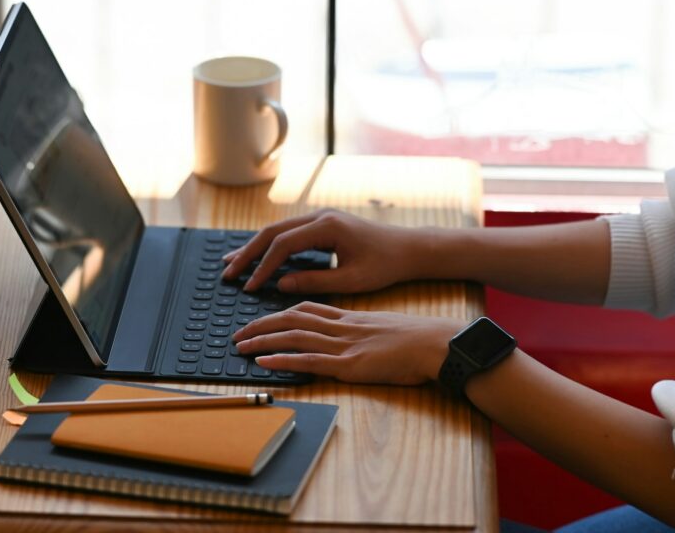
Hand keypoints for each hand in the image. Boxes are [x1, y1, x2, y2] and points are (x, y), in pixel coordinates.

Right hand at [222, 209, 426, 293]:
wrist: (408, 248)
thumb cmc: (385, 265)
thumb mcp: (352, 280)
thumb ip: (315, 282)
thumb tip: (281, 284)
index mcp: (327, 227)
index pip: (283, 245)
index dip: (264, 267)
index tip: (250, 287)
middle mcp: (319, 216)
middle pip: (272, 232)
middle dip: (248, 253)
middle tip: (228, 273)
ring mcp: (319, 218)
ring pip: (277, 230)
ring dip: (254, 247)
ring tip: (231, 263)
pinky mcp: (321, 224)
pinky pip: (288, 233)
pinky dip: (269, 245)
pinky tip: (256, 257)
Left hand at [232, 302, 461, 384]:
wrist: (436, 343)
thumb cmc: (419, 340)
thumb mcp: (385, 328)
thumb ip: (365, 332)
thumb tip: (356, 339)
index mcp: (350, 317)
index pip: (307, 309)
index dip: (281, 312)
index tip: (263, 318)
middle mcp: (342, 327)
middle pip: (291, 318)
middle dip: (261, 324)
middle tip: (238, 333)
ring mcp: (344, 345)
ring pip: (293, 336)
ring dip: (262, 340)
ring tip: (240, 346)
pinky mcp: (349, 365)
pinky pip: (308, 360)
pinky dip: (282, 359)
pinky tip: (263, 362)